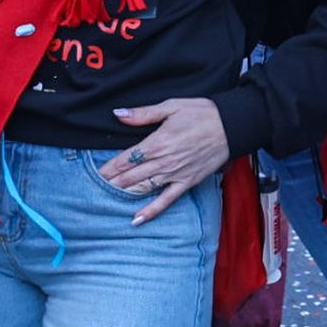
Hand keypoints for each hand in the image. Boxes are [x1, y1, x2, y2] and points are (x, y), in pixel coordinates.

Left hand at [100, 98, 229, 224]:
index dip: (108, 168)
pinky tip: (136, 219)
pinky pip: (167, 200)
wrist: (232, 125)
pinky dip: (151, 211)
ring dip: (124, 194)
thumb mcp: (172, 106)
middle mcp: (163, 161)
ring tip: (105, 201)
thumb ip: (143, 114)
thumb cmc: (203, 113)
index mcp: (156, 142)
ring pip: (143, 188)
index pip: (124, 159)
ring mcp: (175, 174)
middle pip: (130, 175)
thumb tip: (119, 114)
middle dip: (111, 183)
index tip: (94, 174)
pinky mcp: (187, 182)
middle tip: (93, 190)